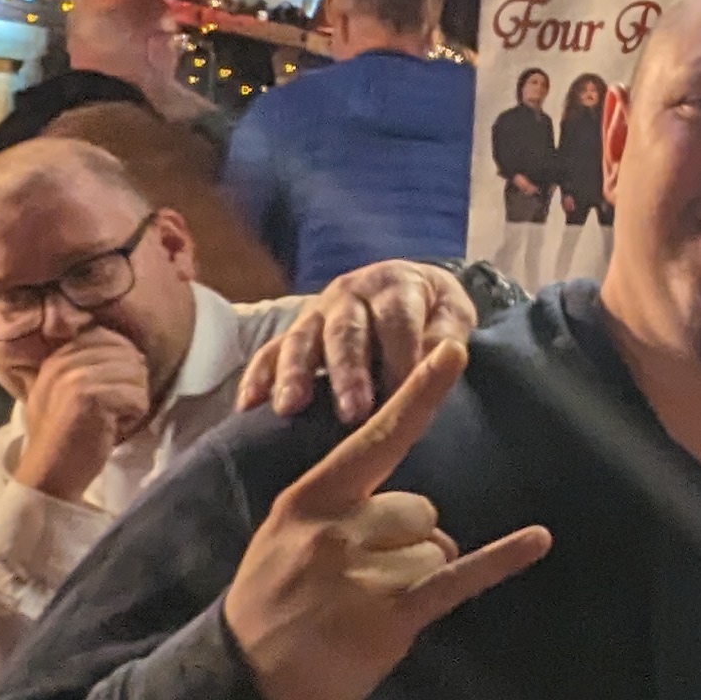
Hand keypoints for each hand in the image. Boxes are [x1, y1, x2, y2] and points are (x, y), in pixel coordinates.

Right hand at [11, 337, 155, 503]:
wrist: (49, 474)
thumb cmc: (62, 437)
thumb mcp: (63, 393)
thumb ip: (86, 367)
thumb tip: (133, 352)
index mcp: (57, 359)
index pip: (106, 337)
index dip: (123, 359)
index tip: (116, 387)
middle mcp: (64, 363)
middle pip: (126, 354)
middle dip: (131, 382)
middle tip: (114, 409)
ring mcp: (78, 379)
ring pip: (137, 375)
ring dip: (133, 400)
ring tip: (111, 419)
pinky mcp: (93, 398)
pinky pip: (138, 398)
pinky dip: (133, 417)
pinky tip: (113, 429)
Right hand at [221, 342, 548, 699]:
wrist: (242, 675)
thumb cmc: (273, 598)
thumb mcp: (290, 533)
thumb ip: (345, 509)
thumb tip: (421, 517)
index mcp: (313, 499)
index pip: (376, 438)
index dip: (418, 395)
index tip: (452, 352)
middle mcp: (339, 530)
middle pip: (421, 509)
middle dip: (410, 541)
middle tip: (366, 580)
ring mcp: (363, 574)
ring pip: (437, 549)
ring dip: (419, 577)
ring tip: (370, 608)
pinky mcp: (390, 617)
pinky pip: (458, 579)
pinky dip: (501, 559)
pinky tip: (537, 540)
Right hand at [236, 260, 480, 426]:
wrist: (404, 286)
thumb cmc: (432, 311)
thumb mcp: (452, 313)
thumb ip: (448, 333)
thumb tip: (445, 356)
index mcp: (394, 286)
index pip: (397, 321)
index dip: (400, 358)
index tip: (404, 398)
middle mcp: (350, 294)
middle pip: (346, 332)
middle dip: (347, 373)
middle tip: (352, 413)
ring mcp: (317, 313)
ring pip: (302, 340)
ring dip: (294, 374)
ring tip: (289, 408)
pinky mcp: (295, 333)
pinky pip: (269, 351)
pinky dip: (257, 377)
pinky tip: (248, 406)